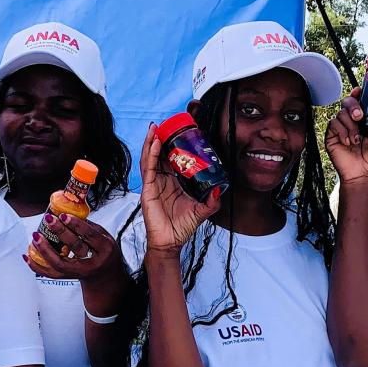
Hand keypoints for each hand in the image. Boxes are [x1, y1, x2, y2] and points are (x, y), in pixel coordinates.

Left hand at [24, 214, 127, 305]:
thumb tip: (68, 212)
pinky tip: (27, 256)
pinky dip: (36, 265)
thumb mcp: (103, 236)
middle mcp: (92, 263)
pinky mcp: (67, 277)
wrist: (104, 275)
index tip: (63, 215)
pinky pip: (49, 273)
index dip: (76, 225)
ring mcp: (79, 272)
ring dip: (45, 250)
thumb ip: (88, 226)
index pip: (90, 235)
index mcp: (105, 249)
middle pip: (75, 248)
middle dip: (60, 232)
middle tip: (48, 219)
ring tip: (35, 237)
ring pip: (59, 264)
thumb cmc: (103, 252)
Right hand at [138, 124, 222, 253]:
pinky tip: (155, 143)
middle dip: (160, 138)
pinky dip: (151, 154)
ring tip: (155, 128)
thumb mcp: (202, 211)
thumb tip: (220, 188)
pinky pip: (148, 169)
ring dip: (151, 142)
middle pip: (158, 155)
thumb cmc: (182, 227)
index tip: (178, 132)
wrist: (170, 243)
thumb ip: (212, 201)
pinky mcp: (148, 190)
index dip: (172, 145)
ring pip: (150, 158)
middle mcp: (161, 181)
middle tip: (165, 124)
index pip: (170, 159)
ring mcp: (153, 185)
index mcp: (172, 183)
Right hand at [324, 88, 367, 185]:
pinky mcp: (331, 137)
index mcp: (364, 121)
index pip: (358, 102)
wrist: (363, 175)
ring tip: (356, 139)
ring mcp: (341, 130)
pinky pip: (333, 124)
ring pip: (340, 113)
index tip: (360, 90)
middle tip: (360, 116)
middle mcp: (352, 123)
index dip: (357, 94)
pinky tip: (348, 142)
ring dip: (349, 124)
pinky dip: (342, 131)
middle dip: (353, 105)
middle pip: (347, 102)